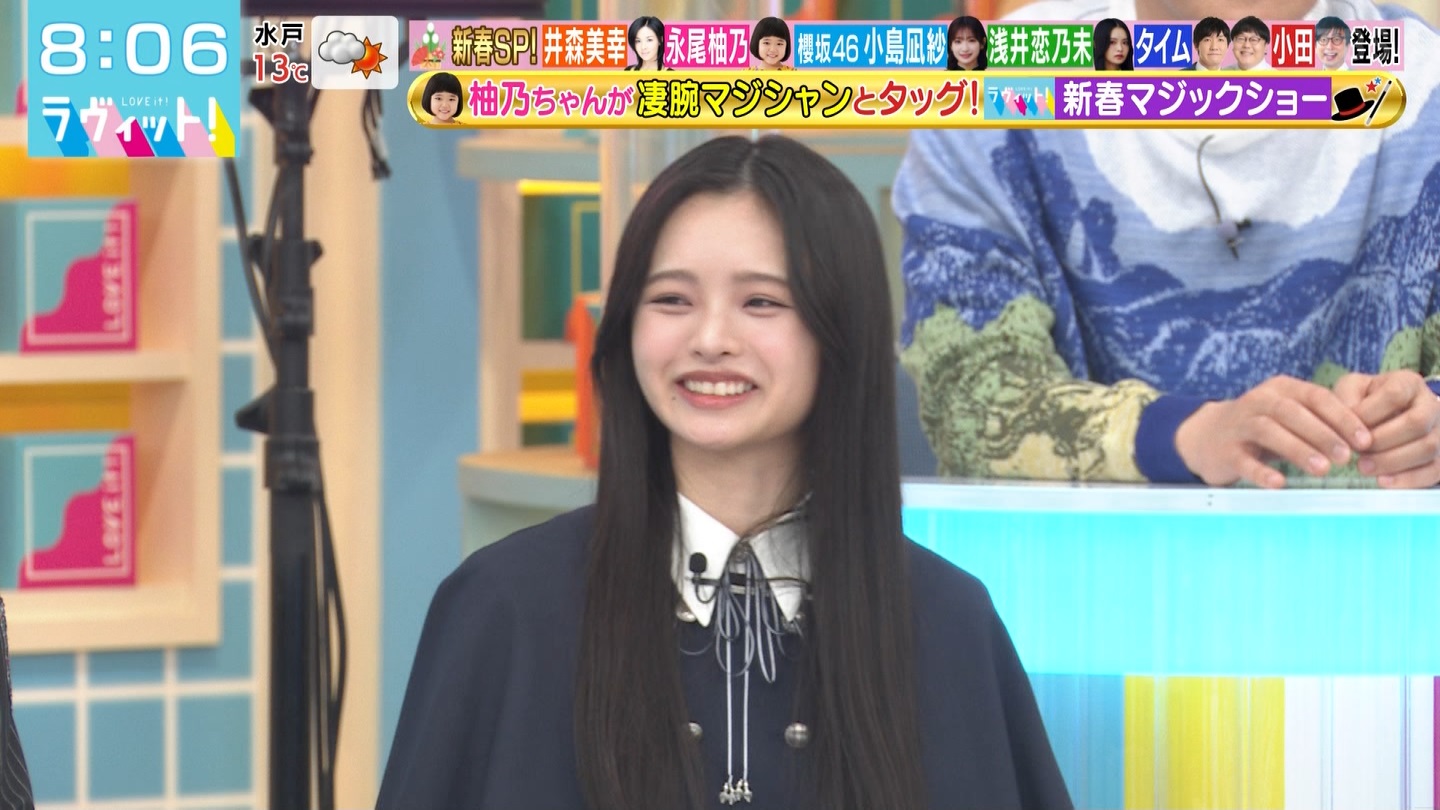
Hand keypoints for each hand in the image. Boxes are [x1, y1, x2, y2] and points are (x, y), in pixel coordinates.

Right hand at [1175, 375, 1371, 488]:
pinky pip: (1243, 460)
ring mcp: (1239, 425)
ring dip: (1298, 449)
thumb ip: (1319, 422)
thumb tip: (1364, 442)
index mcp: (1281, 388)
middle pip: (1293, 412)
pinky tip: (1279, 483)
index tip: (1365, 440)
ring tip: (1322, 469)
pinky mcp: (1224, 450)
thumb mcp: (1289, 415)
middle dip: (1323, 434)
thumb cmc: (1261, 427)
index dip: (1342, 417)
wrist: (1205, 436)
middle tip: (1347, 456)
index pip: (1316, 397)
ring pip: (1269, 431)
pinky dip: (1261, 471)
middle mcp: (1258, 401)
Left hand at [1333, 371, 1439, 487]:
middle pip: (1416, 423)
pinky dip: (1409, 479)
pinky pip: (1434, 470)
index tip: (1349, 428)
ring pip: (1428, 447)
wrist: (1388, 416)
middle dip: (1382, 441)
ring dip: (1393, 461)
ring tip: (1365, 468)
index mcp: (1408, 383)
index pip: (1394, 395)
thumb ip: (1344, 400)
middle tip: (1357, 453)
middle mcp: (1430, 404)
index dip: (1370, 414)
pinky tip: (1384, 481)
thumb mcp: (1352, 390)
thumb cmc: (1366, 401)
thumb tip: (1346, 426)